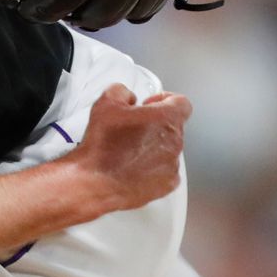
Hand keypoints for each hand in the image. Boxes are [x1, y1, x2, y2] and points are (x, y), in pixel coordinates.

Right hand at [66, 84, 190, 210]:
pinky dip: (152, 168)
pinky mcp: (166, 185)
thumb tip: (126, 96)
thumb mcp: (106, 103)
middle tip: (132, 128)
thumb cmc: (102, 148)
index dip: (165, 100)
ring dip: (153, 146)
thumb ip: (122, 91)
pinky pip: (165, 171)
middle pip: (173, 126)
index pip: (181, 103)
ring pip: (168, 149)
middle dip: (154, 124)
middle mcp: (175, 142)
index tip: (152, 104)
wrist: (96, 183)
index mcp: (166, 119)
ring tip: (128, 150)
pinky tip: (133, 167)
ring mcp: (172, 165)